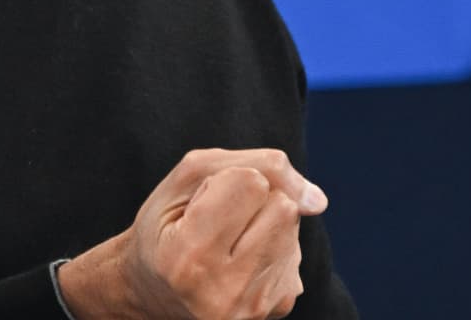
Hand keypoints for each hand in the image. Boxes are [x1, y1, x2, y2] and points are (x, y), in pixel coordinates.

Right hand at [57, 148, 326, 319]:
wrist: (153, 289)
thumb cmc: (164, 226)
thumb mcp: (186, 179)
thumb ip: (252, 165)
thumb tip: (318, 201)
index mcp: (189, 256)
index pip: (253, 182)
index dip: (229, 179)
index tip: (202, 202)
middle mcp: (224, 292)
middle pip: (283, 206)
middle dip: (256, 198)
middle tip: (219, 220)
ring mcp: (253, 307)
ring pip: (293, 227)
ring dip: (266, 221)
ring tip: (229, 239)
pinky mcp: (276, 309)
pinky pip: (296, 253)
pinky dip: (272, 246)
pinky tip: (241, 261)